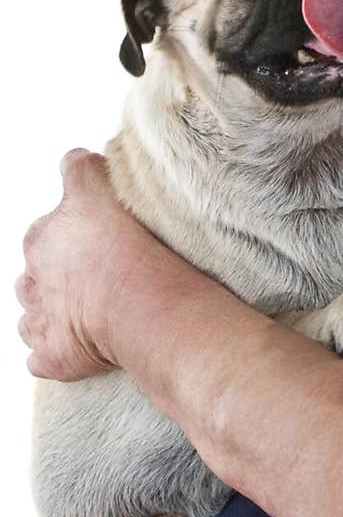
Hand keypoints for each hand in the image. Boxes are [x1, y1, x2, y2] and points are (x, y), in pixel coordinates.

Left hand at [16, 148, 156, 379]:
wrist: (136, 302)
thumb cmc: (122, 243)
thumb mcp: (96, 184)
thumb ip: (80, 168)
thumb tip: (75, 159)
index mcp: (40, 239)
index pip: (47, 229)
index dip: (74, 231)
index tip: (99, 236)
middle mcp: (33, 280)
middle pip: (38, 272)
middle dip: (58, 273)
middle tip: (98, 274)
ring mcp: (40, 321)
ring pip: (35, 313)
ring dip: (53, 311)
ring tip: (89, 309)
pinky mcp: (51, 357)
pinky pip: (44, 355)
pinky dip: (56, 350)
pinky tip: (81, 343)